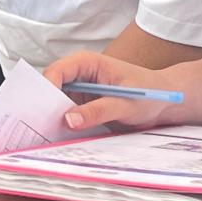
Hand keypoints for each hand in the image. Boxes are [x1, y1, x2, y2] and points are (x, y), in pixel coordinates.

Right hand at [44, 52, 201, 132]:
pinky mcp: (81, 105)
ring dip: (50, 117)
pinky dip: (60, 125)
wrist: (164, 102)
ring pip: (54, 103)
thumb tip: (68, 120)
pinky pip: (64, 114)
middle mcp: (79, 74)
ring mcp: (78, 90)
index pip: (57, 71)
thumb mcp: (125, 104)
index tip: (41, 111)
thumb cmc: (149, 94)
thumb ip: (97, 111)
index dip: (45, 89)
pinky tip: (57, 137)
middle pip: (50, 87)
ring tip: (43, 135)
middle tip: (36, 127)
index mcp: (87, 63)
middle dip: (43, 105)